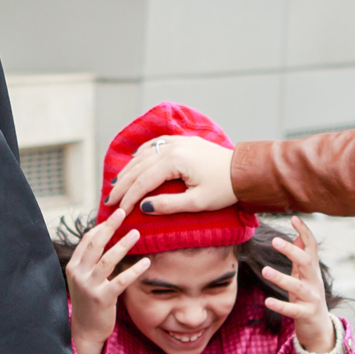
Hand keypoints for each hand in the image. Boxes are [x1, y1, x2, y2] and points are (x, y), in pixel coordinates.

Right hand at [65, 211, 150, 353]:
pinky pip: (121, 281)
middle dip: (109, 226)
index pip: (87, 240)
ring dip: (123, 244)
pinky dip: (134, 270)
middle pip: (95, 244)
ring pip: (107, 260)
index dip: (101, 226)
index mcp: (74, 266)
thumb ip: (92, 260)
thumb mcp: (85, 278)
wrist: (85, 330)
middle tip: (124, 212)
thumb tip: (106, 236)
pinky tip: (146, 262)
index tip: (115, 213)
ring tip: (137, 233)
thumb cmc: (90, 301)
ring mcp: (89, 287)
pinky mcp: (102, 299)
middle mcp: (79, 274)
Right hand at [105, 135, 235, 215]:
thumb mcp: (197, 202)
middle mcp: (173, 147)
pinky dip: (142, 154)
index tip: (119, 211)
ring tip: (116, 184)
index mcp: (175, 161)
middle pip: (139, 167)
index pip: (143, 181)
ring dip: (129, 170)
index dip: (129, 198)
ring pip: (144, 155)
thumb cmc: (224, 189)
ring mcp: (177, 142)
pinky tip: (135, 161)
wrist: (244, 171)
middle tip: (110, 200)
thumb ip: (169, 205)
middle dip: (123, 185)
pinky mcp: (183, 141)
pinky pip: (156, 145)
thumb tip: (144, 207)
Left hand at [262, 217, 335, 353]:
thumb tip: (297, 236)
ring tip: (265, 270)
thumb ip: (300, 258)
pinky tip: (267, 301)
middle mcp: (314, 282)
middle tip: (275, 240)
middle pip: (306, 262)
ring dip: (281, 278)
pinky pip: (293, 310)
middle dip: (292, 251)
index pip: (311, 247)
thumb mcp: (304, 276)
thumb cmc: (307, 297)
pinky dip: (280, 305)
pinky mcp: (306, 314)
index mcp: (312, 270)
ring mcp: (312, 298)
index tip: (294, 217)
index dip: (304, 231)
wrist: (319, 327)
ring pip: (298, 286)